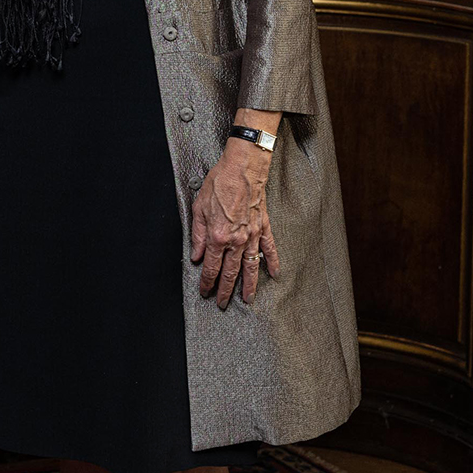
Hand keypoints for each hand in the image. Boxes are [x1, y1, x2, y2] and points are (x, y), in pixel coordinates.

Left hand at [189, 110, 282, 306]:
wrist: (242, 168)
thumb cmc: (219, 184)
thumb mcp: (198, 208)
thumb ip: (198, 235)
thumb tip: (197, 256)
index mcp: (217, 237)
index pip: (211, 267)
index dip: (207, 282)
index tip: (205, 292)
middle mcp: (236, 240)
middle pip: (230, 272)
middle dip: (225, 290)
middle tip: (223, 304)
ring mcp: (252, 235)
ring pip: (251, 266)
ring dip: (249, 285)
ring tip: (248, 299)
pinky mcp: (263, 227)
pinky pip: (270, 249)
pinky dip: (273, 262)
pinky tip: (274, 274)